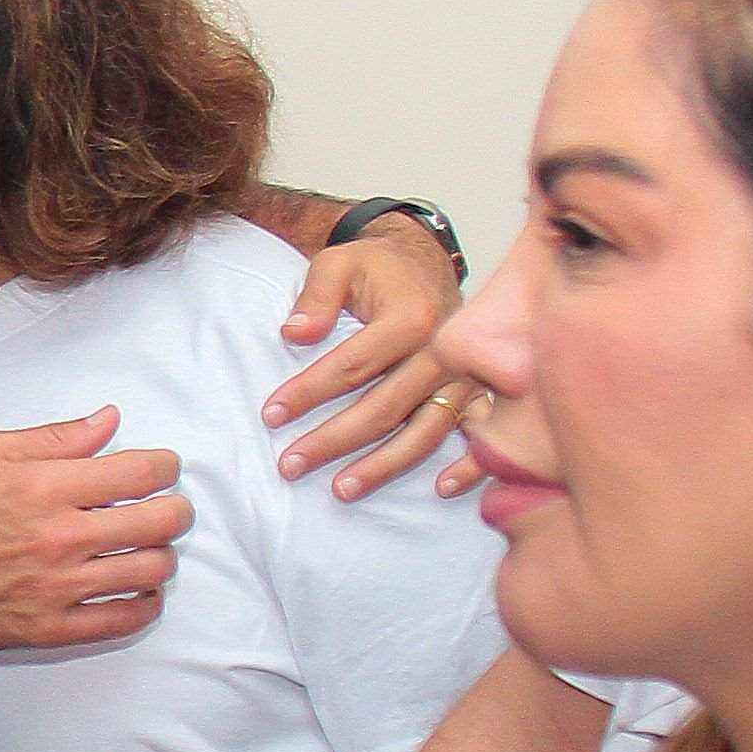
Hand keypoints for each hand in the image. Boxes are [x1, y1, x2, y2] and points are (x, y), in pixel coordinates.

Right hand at [0, 407, 184, 648]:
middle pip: (160, 522)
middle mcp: (60, 538)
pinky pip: (123, 620)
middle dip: (176, 509)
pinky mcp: (51, 628)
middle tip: (168, 508)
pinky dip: (146, 604)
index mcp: (46, 487)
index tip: (162, 468)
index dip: (165, 466)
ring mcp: (59, 588)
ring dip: (162, 555)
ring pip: (151, 571)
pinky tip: (140, 590)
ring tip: (148, 548)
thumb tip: (108, 421)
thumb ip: (54, 437)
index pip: (141, 473)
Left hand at [266, 215, 480, 499]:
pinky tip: (443, 490)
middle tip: (289, 465)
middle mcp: (444, 351)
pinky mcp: (482, 390)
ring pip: (426, 430)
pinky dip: (471, 464)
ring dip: (384, 465)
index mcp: (410, 318)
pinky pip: (481, 433)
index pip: (352, 366)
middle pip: (384, 408)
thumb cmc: (378, 268)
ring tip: (341, 490)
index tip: (270, 415)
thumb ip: (315, 295)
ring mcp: (467, 376)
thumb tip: (294, 334)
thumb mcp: (340, 262)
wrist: (426, 262)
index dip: (308, 393)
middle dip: (333, 441)